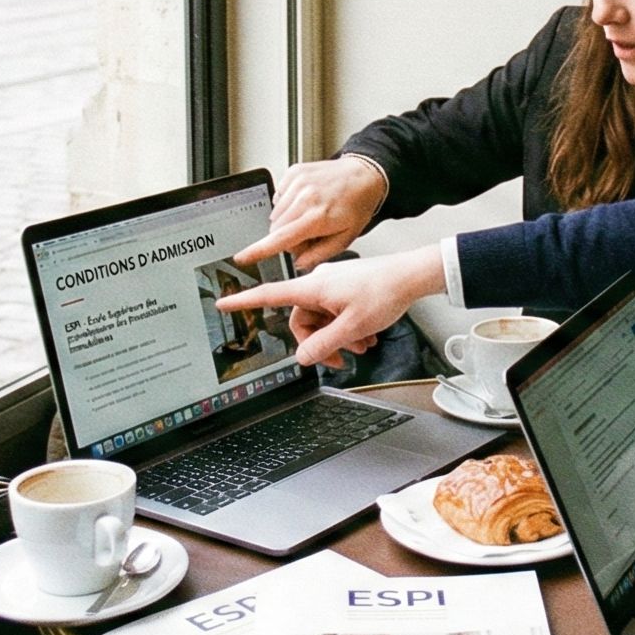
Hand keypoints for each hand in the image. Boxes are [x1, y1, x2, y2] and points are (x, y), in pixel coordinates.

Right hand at [213, 247, 445, 366]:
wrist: (411, 276)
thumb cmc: (384, 291)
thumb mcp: (352, 327)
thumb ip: (324, 344)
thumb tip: (303, 357)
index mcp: (312, 288)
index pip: (269, 295)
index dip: (244, 301)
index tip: (223, 303)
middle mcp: (318, 283)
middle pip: (301, 319)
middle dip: (318, 342)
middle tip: (339, 358)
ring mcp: (332, 285)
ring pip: (322, 319)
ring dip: (338, 337)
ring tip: (361, 345)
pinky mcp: (345, 288)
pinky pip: (335, 312)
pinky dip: (347, 327)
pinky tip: (366, 336)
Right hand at [236, 157, 387, 269]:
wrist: (364, 175)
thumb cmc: (357, 205)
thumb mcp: (345, 238)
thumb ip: (319, 254)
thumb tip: (298, 263)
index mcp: (318, 216)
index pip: (280, 238)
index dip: (258, 250)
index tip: (242, 257)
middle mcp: (305, 197)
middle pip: (276, 228)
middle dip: (287, 238)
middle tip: (309, 234)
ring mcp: (298, 182)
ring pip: (276, 214)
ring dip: (287, 221)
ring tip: (309, 216)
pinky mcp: (293, 172)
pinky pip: (278, 196)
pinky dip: (288, 204)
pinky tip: (306, 202)